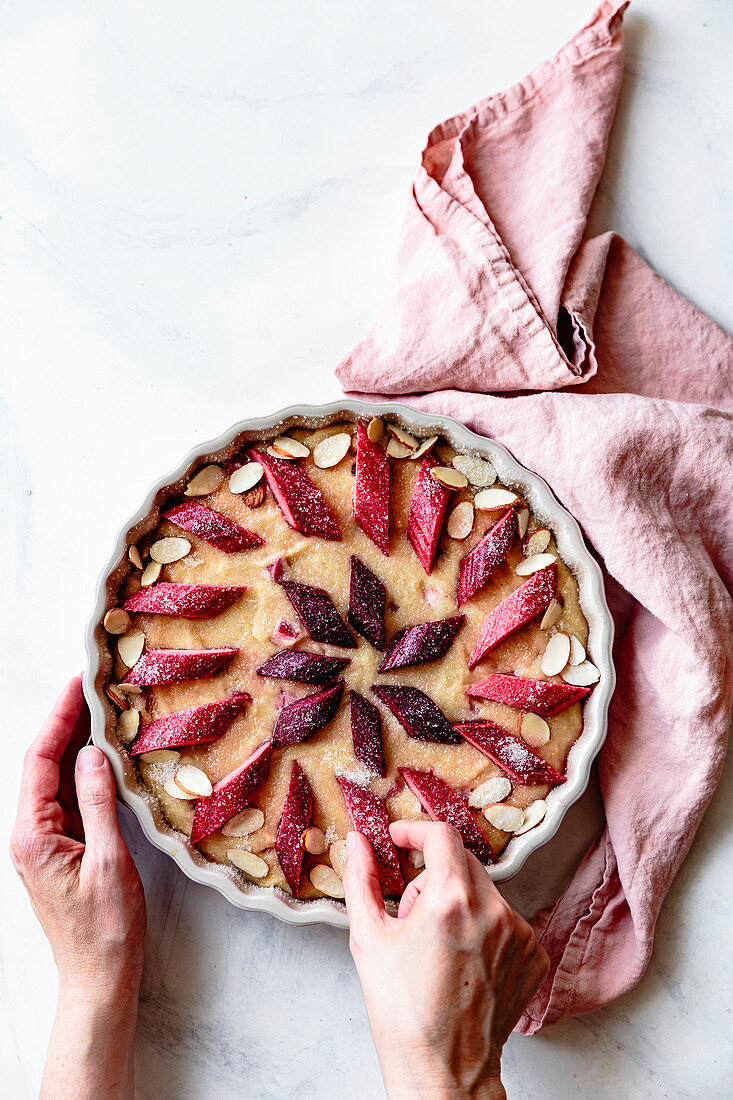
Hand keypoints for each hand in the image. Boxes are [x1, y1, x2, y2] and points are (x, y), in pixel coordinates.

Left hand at [10, 676, 145, 1098]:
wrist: (98, 978)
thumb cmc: (105, 930)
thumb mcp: (108, 862)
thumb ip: (99, 803)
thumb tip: (92, 754)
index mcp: (33, 835)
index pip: (39, 761)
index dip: (59, 718)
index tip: (79, 684)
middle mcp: (31, 834)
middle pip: (43, 764)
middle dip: (65, 722)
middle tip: (92, 686)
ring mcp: (45, 841)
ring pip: (56, 779)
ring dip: (75, 743)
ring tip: (101, 709)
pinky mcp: (61, 848)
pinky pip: (69, 798)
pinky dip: (85, 770)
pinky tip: (104, 755)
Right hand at [343, 821, 548, 1099]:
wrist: (444, 1070)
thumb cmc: (402, 1013)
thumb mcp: (368, 940)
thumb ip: (360, 881)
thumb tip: (357, 844)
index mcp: (450, 900)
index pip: (441, 836)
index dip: (415, 831)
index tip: (401, 840)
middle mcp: (492, 911)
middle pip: (463, 862)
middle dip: (433, 874)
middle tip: (411, 911)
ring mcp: (518, 934)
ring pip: (484, 892)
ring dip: (459, 902)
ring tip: (437, 946)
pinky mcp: (533, 955)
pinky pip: (505, 921)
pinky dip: (484, 929)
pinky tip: (463, 961)